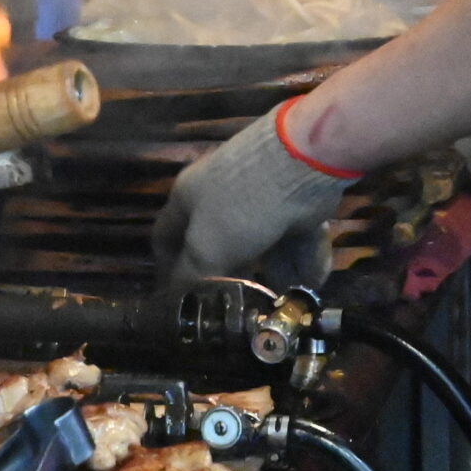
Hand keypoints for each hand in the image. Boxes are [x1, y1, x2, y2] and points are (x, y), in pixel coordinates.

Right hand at [152, 107, 349, 289]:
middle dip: (229, 277)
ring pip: (260, 245)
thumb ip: (190, 277)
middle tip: (235, 306)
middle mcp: (220, 197)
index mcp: (187, 198)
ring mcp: (259, 199)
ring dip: (270, 273)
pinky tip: (305, 283)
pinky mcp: (293, 203)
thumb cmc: (239, 205)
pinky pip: (290, 238)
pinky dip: (298, 260)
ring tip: (278, 301)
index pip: (165, 236)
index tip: (175, 298)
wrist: (299, 163)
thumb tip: (177, 297)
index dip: (166, 267)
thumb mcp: (206, 248)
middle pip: (218, 246)